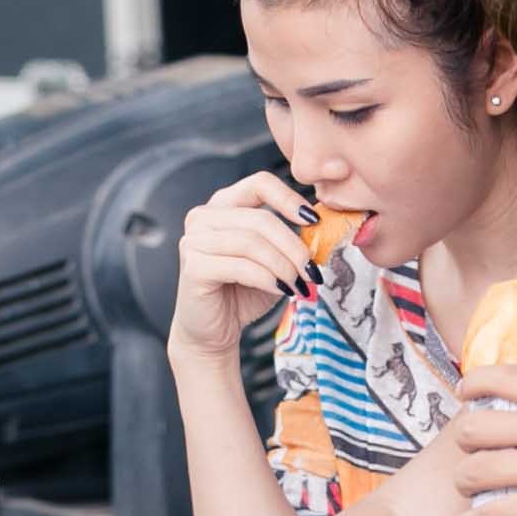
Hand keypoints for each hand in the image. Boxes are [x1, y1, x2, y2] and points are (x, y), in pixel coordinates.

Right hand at [166, 172, 323, 365]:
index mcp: (223, 204)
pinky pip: (241, 266)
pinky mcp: (194, 267)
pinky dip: (268, 279)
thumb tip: (323, 228)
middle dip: (294, 248)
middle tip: (312, 272)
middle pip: (261, 219)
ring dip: (284, 266)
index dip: (290, 199)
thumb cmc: (243, 292)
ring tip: (298, 285)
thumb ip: (290, 240)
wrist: (214, 331)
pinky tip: (281, 291)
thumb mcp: (274, 260)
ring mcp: (194, 240)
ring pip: (252, 243)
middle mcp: (203, 217)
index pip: (260, 183)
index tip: (313, 222)